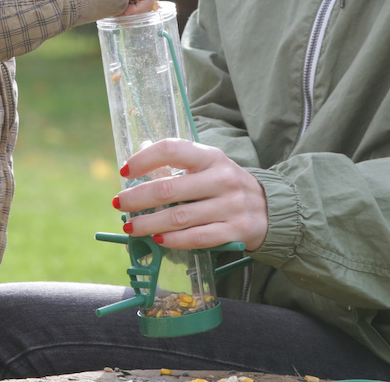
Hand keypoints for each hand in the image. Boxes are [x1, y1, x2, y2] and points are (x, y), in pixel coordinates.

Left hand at [114, 138, 267, 250]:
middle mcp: (222, 179)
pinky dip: (172, 240)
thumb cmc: (227, 185)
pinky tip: (156, 240)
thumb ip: (178, 160)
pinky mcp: (234, 231)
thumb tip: (140, 152)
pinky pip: (196, 238)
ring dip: (148, 223)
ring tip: (130, 226)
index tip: (124, 171)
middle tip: (119, 203)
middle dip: (137, 198)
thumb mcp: (209, 165)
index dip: (144, 159)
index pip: (173, 150)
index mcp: (212, 157)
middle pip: (169, 189)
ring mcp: (230, 206)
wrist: (270, 208)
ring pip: (179, 217)